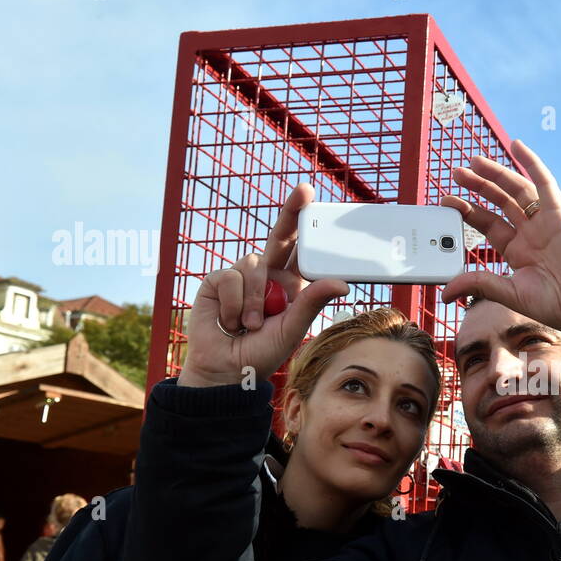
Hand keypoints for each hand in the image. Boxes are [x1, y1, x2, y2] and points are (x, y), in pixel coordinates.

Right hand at [179, 184, 348, 387]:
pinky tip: (230, 321)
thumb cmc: (262, 352)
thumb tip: (343, 283)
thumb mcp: (292, 328)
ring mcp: (241, 276)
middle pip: (280, 236)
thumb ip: (312, 302)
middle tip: (304, 192)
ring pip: (254, 266)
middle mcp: (266, 275)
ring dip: (255, 301)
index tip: (313, 196)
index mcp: (289, 284)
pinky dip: (235, 304)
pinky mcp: (217, 281)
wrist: (227, 369)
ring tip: (251, 326)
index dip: (306, 224)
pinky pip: (231, 277)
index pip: (302, 250)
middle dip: (291, 213)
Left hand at [439, 139, 560, 335]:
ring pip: (517, 190)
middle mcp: (530, 233)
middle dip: (478, 186)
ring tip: (474, 161)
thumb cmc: (555, 304)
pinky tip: (517, 146)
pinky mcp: (560, 215)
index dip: (468, 210)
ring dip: (497, 173)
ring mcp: (544, 222)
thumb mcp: (510, 293)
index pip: (488, 223)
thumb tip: (445, 292)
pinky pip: (545, 185)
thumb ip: (479, 284)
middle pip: (499, 201)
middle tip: (456, 173)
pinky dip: (532, 164)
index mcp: (517, 251)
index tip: (447, 201)